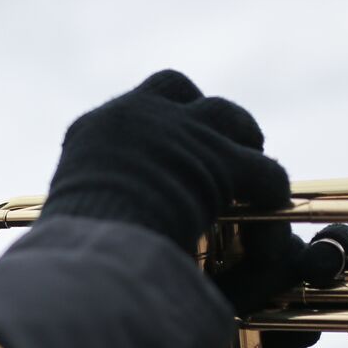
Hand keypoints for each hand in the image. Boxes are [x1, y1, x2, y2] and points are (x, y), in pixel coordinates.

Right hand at [40, 70, 289, 259]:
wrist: (95, 258)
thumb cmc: (75, 257)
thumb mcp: (72, 218)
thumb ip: (93, 205)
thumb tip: (97, 224)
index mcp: (95, 132)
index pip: (128, 106)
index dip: (158, 117)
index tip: (170, 139)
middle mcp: (137, 117)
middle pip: (179, 89)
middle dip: (201, 116)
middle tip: (219, 147)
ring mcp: (182, 132)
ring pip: (229, 117)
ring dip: (245, 140)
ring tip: (257, 171)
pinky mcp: (221, 162)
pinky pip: (265, 172)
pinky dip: (273, 194)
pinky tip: (274, 221)